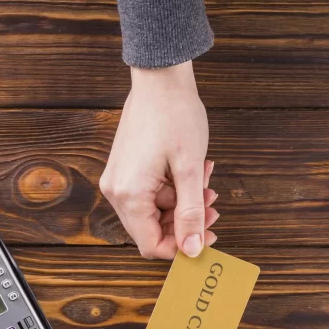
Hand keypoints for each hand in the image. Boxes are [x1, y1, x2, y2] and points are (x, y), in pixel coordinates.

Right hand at [100, 61, 216, 259]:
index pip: (150, 245)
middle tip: (212, 205)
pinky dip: (171, 190)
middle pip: (150, 230)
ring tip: (205, 181)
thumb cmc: (175, 115)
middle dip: (184, 223)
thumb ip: (191, 213)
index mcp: (129, 194)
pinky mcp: (123, 170)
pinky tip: (190, 172)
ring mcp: (117, 180)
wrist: (159, 78)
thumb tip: (194, 249)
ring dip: (181, 204)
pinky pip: (148, 195)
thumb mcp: (190, 169)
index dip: (181, 248)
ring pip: (152, 212)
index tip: (207, 236)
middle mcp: (116, 191)